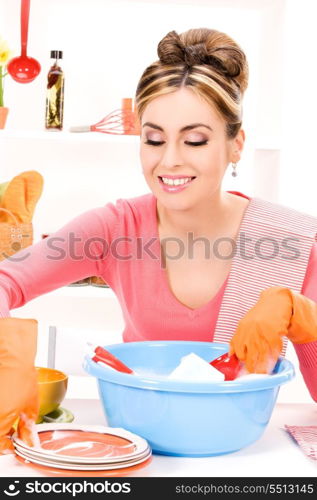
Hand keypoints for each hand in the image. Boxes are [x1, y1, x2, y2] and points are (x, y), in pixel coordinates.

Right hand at [0, 318, 38, 452]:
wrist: (10, 354)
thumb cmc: (20, 374)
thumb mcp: (30, 406)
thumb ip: (27, 428)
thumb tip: (28, 440)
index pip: (0, 447)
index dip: (8, 447)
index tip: (14, 444)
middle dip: (2, 436)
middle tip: (12, 429)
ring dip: (0, 424)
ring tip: (7, 412)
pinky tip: (3, 403)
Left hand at [229, 287, 316, 372]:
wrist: (275, 304)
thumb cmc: (259, 316)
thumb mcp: (244, 325)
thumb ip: (236, 339)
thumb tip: (230, 355)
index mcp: (241, 331)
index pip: (237, 352)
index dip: (240, 362)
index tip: (242, 369)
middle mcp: (249, 334)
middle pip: (247, 358)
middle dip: (250, 368)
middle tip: (252, 374)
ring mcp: (261, 335)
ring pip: (260, 358)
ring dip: (262, 368)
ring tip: (262, 373)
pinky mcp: (273, 335)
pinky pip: (273, 352)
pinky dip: (274, 358)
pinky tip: (273, 361)